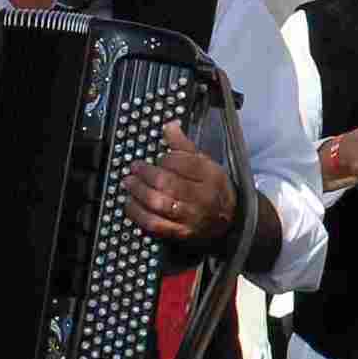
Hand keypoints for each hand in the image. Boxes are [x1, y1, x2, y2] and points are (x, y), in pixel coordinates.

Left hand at [123, 121, 239, 244]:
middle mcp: (202, 198)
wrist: (229, 220)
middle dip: (146, 174)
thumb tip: (169, 125)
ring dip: (138, 191)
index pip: (183, 163)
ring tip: (129, 182)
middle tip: (135, 168)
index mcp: (211, 176)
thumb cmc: (213, 188)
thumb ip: (184, 146)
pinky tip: (130, 203)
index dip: (166, 159)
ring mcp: (190, 217)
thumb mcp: (205, 163)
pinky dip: (138, 213)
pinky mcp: (180, 232)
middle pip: (167, 183)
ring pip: (158, 203)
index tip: (159, 158)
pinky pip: (154, 223)